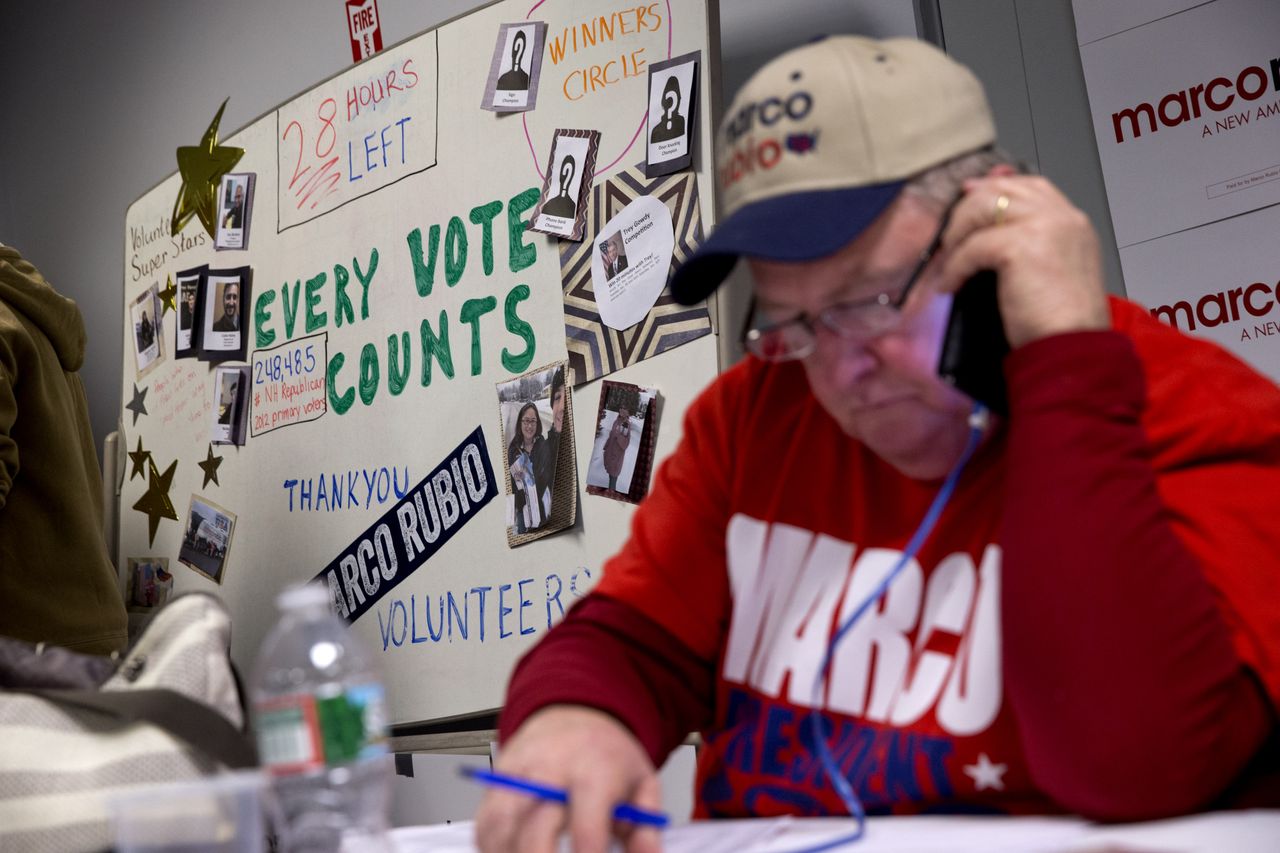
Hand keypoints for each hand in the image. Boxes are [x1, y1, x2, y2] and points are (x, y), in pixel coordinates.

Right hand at [474, 705, 662, 852]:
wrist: (573, 712)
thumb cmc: (606, 753)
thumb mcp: (641, 781)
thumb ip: (646, 826)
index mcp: (595, 771)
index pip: (587, 829)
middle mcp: (551, 770)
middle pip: (535, 829)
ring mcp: (519, 772)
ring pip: (500, 824)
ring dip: (511, 852)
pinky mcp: (496, 779)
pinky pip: (484, 821)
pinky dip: (493, 845)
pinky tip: (511, 852)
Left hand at [938, 174, 1109, 348]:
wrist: (1073, 346)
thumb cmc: (1062, 323)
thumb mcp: (1053, 272)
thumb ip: (1030, 244)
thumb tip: (988, 233)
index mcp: (1072, 223)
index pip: (1030, 186)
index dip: (995, 187)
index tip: (968, 194)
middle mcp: (1061, 217)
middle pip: (1002, 189)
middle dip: (968, 207)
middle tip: (950, 234)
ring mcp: (1043, 227)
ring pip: (982, 207)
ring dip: (958, 232)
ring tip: (949, 260)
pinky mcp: (1020, 247)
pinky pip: (971, 247)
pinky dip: (955, 268)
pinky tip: (951, 286)